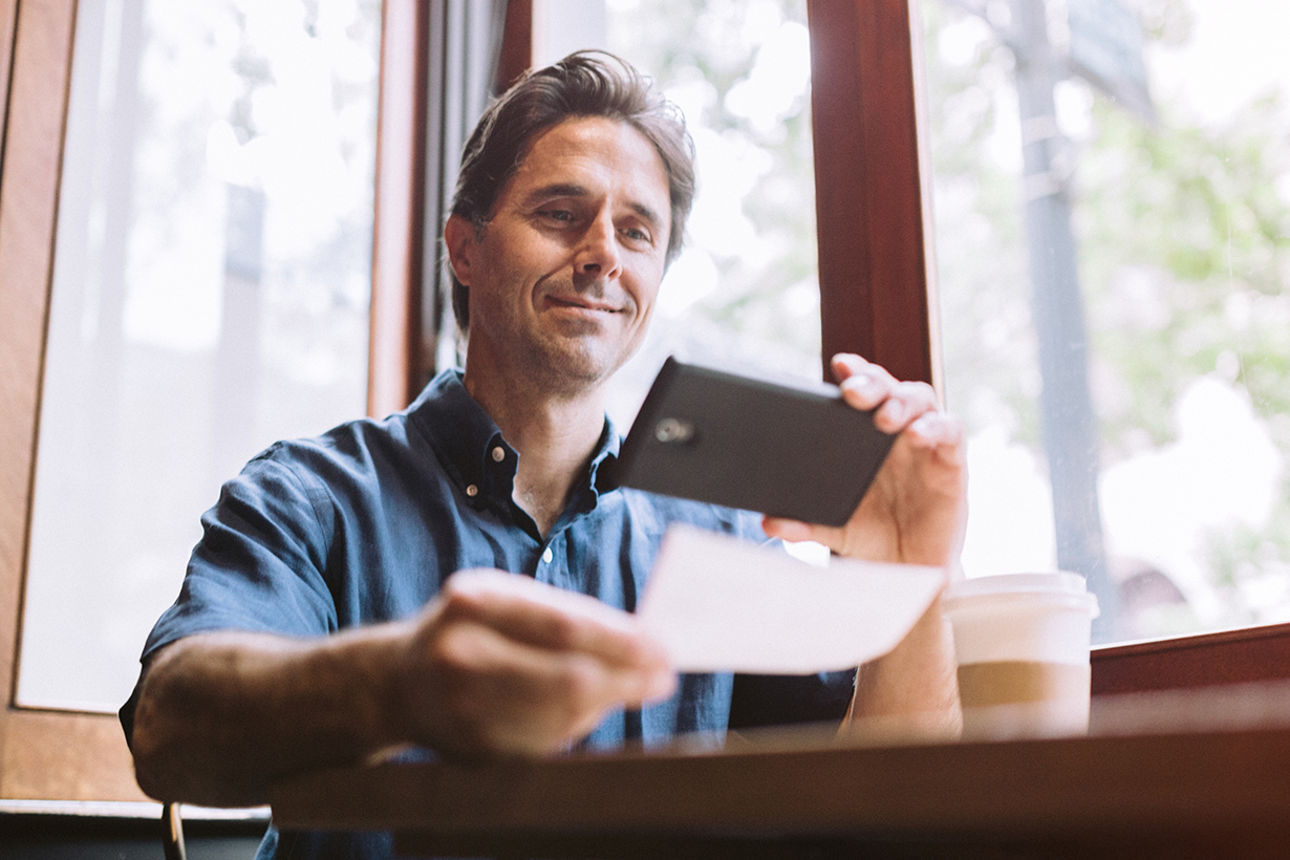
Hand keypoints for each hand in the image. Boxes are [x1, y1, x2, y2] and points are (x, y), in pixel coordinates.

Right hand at [392, 569, 675, 758]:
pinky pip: (546, 744)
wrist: (401, 683)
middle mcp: (462, 653)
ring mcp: (464, 707)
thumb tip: (642, 641)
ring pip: (562, 717)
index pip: (564, 626)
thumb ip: (565, 615)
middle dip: (627, 678)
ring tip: (634, 687)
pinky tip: (591, 708)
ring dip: (609, 704)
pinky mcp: (474, 748)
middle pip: (567, 678)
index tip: (663, 648)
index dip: (621, 642)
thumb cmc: (473, 629)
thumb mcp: (506, 600)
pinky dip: (579, 726)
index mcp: (474, 601)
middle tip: (664, 675)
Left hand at [763, 353, 965, 566]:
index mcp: (862, 437)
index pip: (859, 391)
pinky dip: (936, 427)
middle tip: (853, 390)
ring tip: (884, 416)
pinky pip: (951, 433)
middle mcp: (894, 431)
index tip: (838, 365)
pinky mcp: (951, 464)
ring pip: (920, 399)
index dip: (853, 371)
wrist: (907, 573)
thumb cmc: (872, 537)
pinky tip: (917, 435)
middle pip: (888, 386)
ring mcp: (925, 444)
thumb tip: (768, 521)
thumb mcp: (831, 530)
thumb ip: (802, 523)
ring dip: (901, 400)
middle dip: (872, 380)